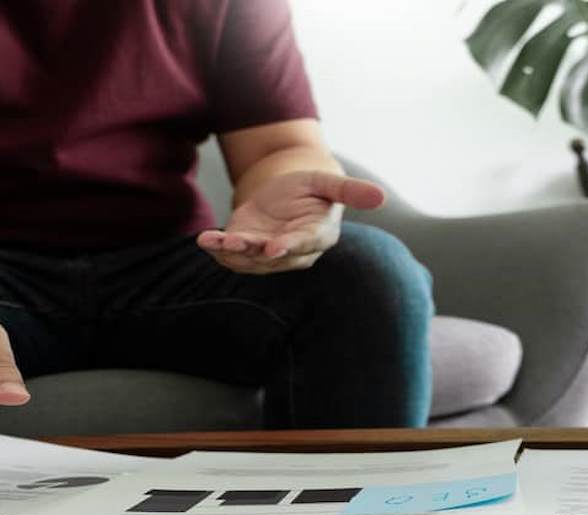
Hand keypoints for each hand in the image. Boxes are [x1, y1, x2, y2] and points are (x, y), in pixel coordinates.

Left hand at [196, 170, 386, 273]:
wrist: (287, 192)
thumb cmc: (311, 186)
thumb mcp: (327, 182)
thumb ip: (350, 190)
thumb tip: (382, 196)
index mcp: (318, 236)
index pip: (304, 244)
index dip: (288, 247)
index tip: (273, 248)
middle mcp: (294, 251)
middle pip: (272, 255)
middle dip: (252, 251)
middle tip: (234, 243)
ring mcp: (269, 254)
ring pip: (250, 259)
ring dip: (230, 252)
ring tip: (213, 241)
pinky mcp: (249, 250)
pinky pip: (233, 256)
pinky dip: (218, 249)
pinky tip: (205, 240)